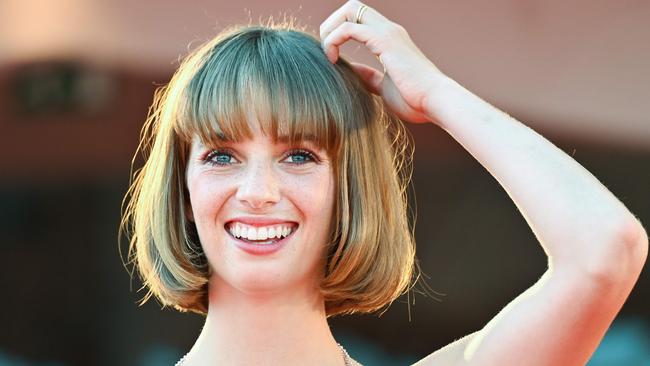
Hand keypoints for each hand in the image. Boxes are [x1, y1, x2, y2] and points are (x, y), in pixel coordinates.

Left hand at [320, 0, 444, 122]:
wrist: (435, 102)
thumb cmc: (415, 100)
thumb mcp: (384, 86)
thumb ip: (369, 76)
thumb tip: (351, 71)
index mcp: (390, 40)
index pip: (360, 20)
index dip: (340, 31)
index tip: (332, 56)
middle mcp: (389, 30)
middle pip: (353, 7)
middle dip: (332, 24)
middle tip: (326, 50)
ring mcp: (388, 33)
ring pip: (350, 9)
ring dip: (331, 29)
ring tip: (327, 53)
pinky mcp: (385, 40)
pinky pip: (349, 28)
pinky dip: (334, 40)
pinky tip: (333, 60)